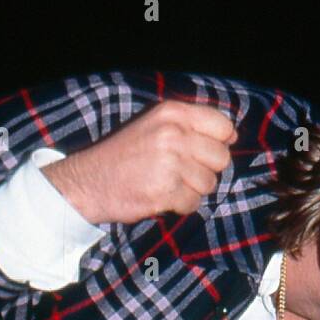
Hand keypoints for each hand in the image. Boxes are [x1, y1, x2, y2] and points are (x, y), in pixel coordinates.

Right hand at [41, 99, 239, 225]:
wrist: (88, 182)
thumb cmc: (124, 155)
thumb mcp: (154, 125)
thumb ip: (190, 126)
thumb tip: (232, 135)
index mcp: (172, 113)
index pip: (223, 126)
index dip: (220, 142)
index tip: (204, 152)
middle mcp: (173, 133)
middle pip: (221, 158)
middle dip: (206, 170)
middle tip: (181, 172)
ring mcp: (170, 162)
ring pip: (209, 183)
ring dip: (192, 190)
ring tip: (168, 184)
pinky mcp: (165, 190)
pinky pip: (194, 203)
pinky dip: (181, 206)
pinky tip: (162, 197)